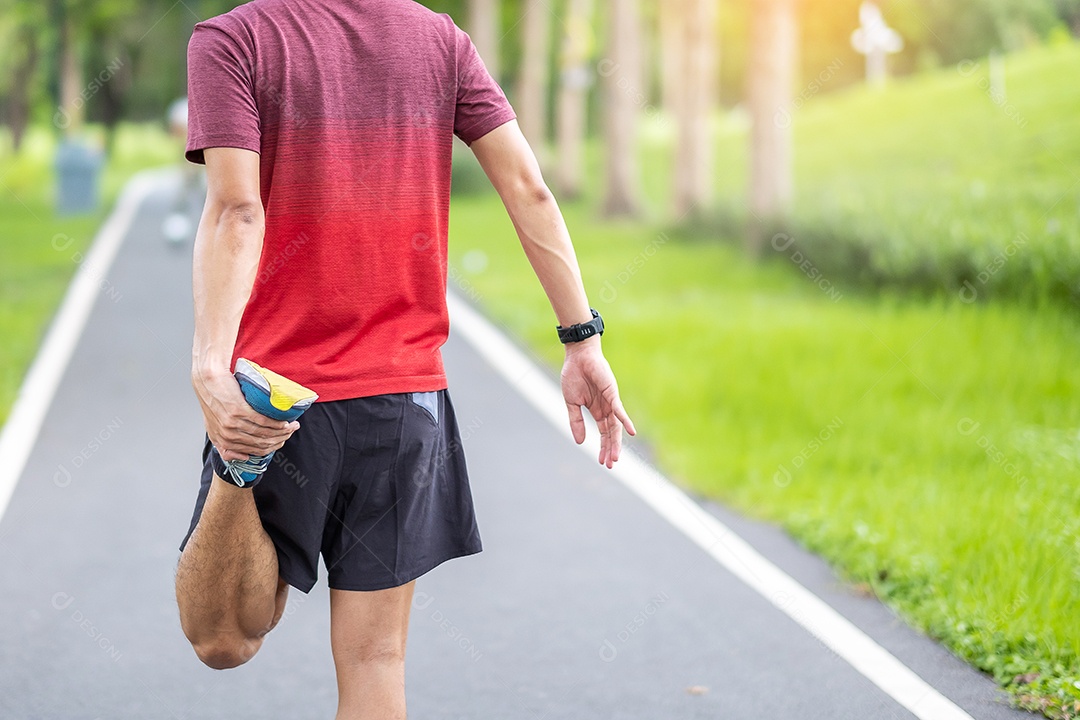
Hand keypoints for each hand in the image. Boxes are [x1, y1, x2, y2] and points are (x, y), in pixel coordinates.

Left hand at [192, 367, 298, 461]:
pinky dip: (277, 423)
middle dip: (281, 439)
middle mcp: (227, 435)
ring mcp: (233, 423)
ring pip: (265, 433)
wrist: (206, 378)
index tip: (282, 440)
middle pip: (262, 443)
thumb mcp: (213, 426)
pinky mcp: (238, 411)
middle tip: (292, 431)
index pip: (253, 451)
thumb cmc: (212, 398)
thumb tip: (243, 456)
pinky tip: (284, 421)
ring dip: (283, 431)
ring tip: (293, 425)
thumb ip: (225, 444)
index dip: (272, 447)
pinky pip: (263, 422)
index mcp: (222, 441)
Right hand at [560, 338, 635, 467]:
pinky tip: (630, 432)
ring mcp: (610, 401)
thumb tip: (580, 442)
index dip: (603, 447)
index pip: (603, 433)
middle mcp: (606, 408)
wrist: (577, 356)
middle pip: (611, 433)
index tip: (602, 462)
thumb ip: (576, 422)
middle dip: (610, 449)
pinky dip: (625, 420)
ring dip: (616, 441)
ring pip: (616, 425)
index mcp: (596, 410)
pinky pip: (619, 409)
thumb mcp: (572, 403)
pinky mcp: (612, 393)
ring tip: (615, 456)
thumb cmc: (574, 375)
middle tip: (610, 464)